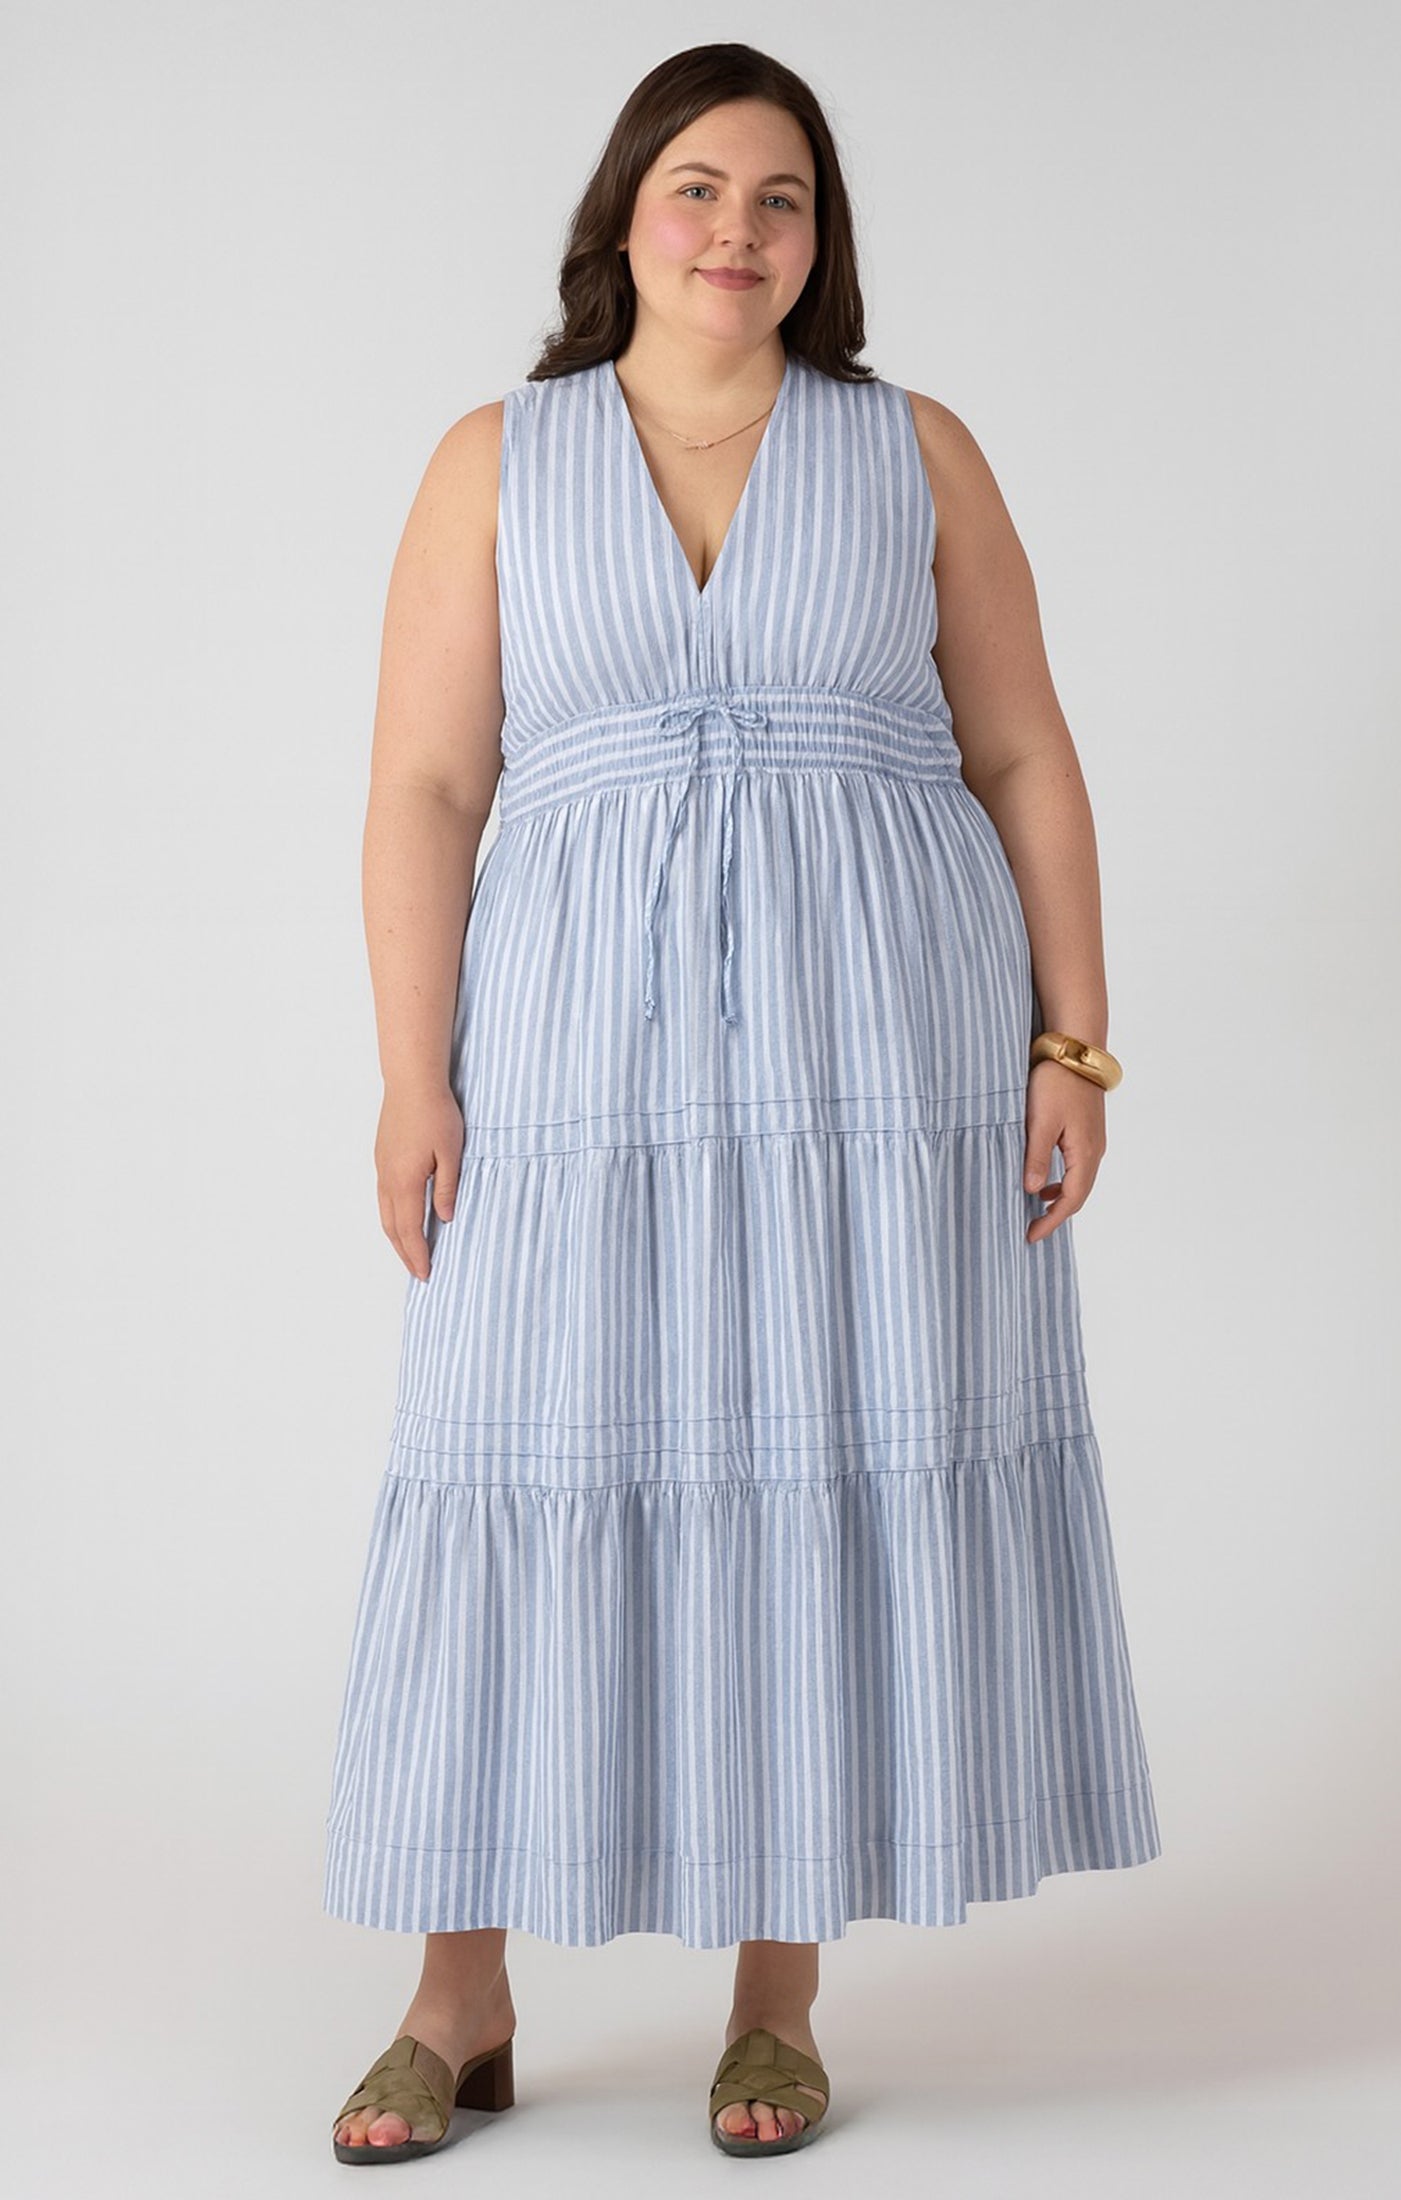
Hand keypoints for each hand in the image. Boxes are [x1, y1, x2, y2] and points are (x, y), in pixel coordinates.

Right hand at [374, 1084, 465, 1279]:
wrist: (411, 1082)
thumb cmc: (435, 1113)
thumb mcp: (451, 1153)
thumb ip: (447, 1188)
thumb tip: (444, 1218)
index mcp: (405, 1182)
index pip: (410, 1230)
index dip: (417, 1255)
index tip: (425, 1274)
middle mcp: (387, 1179)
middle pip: (392, 1227)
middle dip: (405, 1253)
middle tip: (418, 1272)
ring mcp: (382, 1168)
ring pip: (385, 1213)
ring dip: (396, 1236)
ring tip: (410, 1251)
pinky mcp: (382, 1157)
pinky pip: (384, 1198)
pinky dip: (392, 1217)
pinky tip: (403, 1218)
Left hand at [1023, 1059, 1104, 1244]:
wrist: (1076, 1050)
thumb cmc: (1057, 1082)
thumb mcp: (1040, 1121)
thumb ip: (1036, 1157)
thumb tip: (1032, 1191)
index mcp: (1084, 1153)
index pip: (1070, 1200)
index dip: (1051, 1221)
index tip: (1030, 1235)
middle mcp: (1094, 1151)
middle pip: (1079, 1196)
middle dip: (1056, 1215)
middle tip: (1032, 1229)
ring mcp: (1093, 1141)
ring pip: (1079, 1182)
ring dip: (1060, 1198)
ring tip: (1036, 1208)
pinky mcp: (1087, 1131)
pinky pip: (1077, 1167)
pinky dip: (1063, 1181)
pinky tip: (1045, 1181)